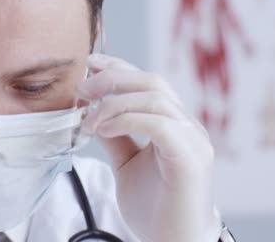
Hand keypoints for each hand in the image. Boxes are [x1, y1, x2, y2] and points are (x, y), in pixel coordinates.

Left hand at [78, 54, 220, 241]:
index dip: (119, 67)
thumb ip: (115, 137)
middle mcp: (188, 127)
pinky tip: (103, 129)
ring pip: (155, 97)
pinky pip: (159, 123)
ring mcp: (194, 140)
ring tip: (88, 120)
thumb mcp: (125, 164)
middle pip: (152, 81)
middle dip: (112, 79)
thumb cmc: (155, 208)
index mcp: (174, 124)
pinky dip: (126, 119)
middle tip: (81, 90)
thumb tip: (92, 113)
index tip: (90, 64)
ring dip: (114, 103)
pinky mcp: (192, 158)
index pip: (148, 82)